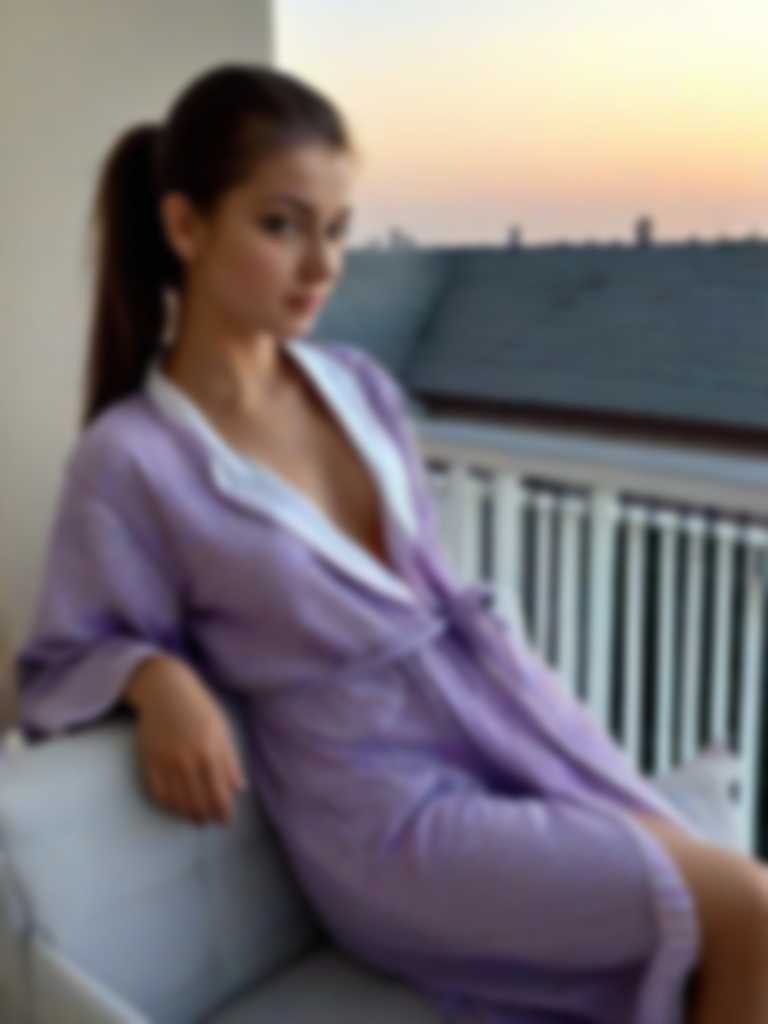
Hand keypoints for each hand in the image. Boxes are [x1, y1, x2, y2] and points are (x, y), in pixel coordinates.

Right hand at [125, 656, 247, 824]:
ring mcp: (166, 762)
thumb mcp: (222, 730)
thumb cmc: (199, 708)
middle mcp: (188, 760)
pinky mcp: (148, 761)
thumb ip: (230, 761)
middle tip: (209, 821)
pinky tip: (175, 806)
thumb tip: (239, 789)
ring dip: (187, 814)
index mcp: (210, 752)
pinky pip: (157, 793)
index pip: (218, 795)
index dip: (222, 812)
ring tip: (194, 817)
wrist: (166, 690)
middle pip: (197, 803)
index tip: (224, 820)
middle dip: (206, 816)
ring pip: (177, 802)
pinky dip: (167, 805)